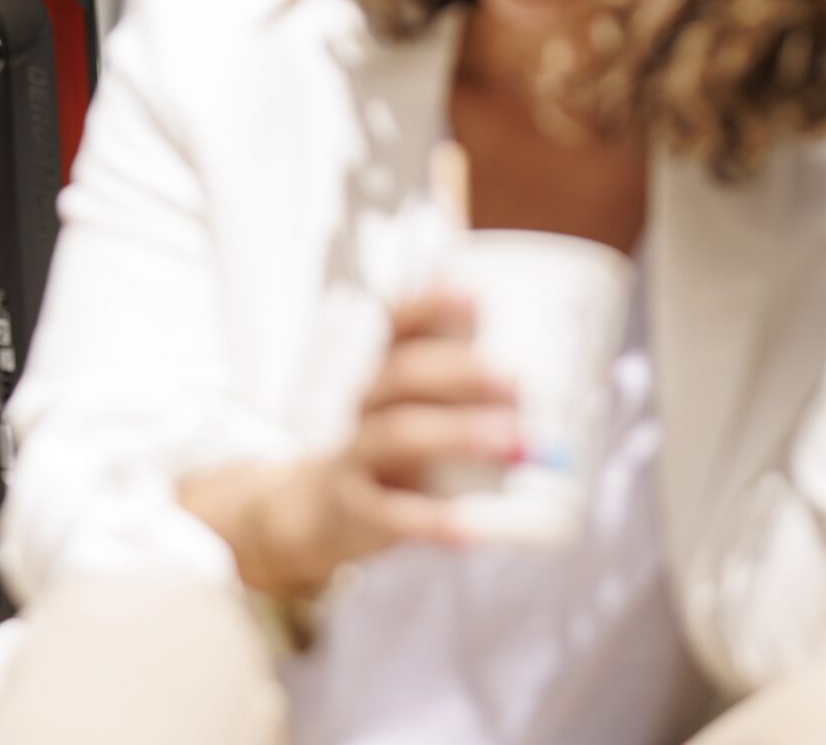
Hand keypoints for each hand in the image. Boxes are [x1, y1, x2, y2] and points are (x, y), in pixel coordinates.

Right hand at [178, 292, 518, 597]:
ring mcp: (351, 456)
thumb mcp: (400, 404)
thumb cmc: (378, 446)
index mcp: (375, 370)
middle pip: (400, 375)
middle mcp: (359, 405)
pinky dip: (437, 520)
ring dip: (458, 433)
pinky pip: (396, 515)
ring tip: (514, 440)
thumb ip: (449, 378)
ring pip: (397, 435)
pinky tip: (476, 528)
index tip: (475, 297)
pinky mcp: (356, 511)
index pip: (393, 325)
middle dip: (458, 373)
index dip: (429, 307)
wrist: (308, 510)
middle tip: (517, 381)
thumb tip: (514, 349)